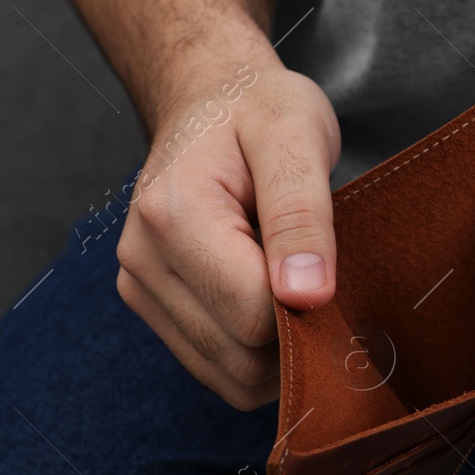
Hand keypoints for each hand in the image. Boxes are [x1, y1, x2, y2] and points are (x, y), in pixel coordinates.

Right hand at [115, 48, 341, 409]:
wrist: (210, 98)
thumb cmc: (258, 109)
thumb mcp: (297, 135)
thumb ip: (302, 214)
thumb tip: (307, 295)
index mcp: (174, 214)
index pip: (253, 314)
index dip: (308, 306)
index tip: (334, 269)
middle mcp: (143, 259)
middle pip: (241, 356)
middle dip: (296, 335)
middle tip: (323, 277)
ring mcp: (140, 287)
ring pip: (229, 376)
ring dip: (277, 351)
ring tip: (294, 283)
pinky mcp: (150, 305)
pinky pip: (215, 369)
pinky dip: (255, 354)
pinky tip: (272, 300)